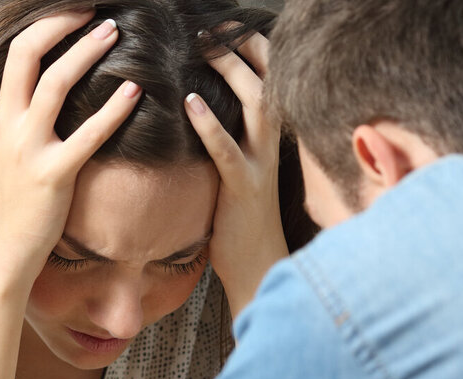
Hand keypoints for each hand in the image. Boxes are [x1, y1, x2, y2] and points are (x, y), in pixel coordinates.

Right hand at [0, 11, 142, 297]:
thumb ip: (12, 125)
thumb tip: (35, 102)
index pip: (14, 54)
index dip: (46, 27)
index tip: (72, 14)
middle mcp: (5, 126)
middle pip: (28, 53)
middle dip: (63, 24)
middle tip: (95, 12)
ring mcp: (27, 149)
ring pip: (56, 82)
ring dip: (88, 51)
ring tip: (115, 33)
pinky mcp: (52, 177)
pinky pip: (88, 135)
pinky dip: (113, 109)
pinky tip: (135, 92)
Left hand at [184, 32, 290, 316]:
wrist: (260, 269)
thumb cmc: (241, 222)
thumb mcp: (239, 171)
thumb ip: (230, 140)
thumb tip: (201, 108)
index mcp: (271, 138)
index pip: (271, 80)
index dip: (254, 49)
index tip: (230, 26)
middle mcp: (272, 145)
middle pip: (267, 82)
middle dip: (243, 49)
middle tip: (215, 26)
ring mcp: (261, 166)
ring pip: (254, 107)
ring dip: (230, 73)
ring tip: (204, 48)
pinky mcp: (243, 190)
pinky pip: (228, 150)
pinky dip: (210, 124)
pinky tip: (190, 101)